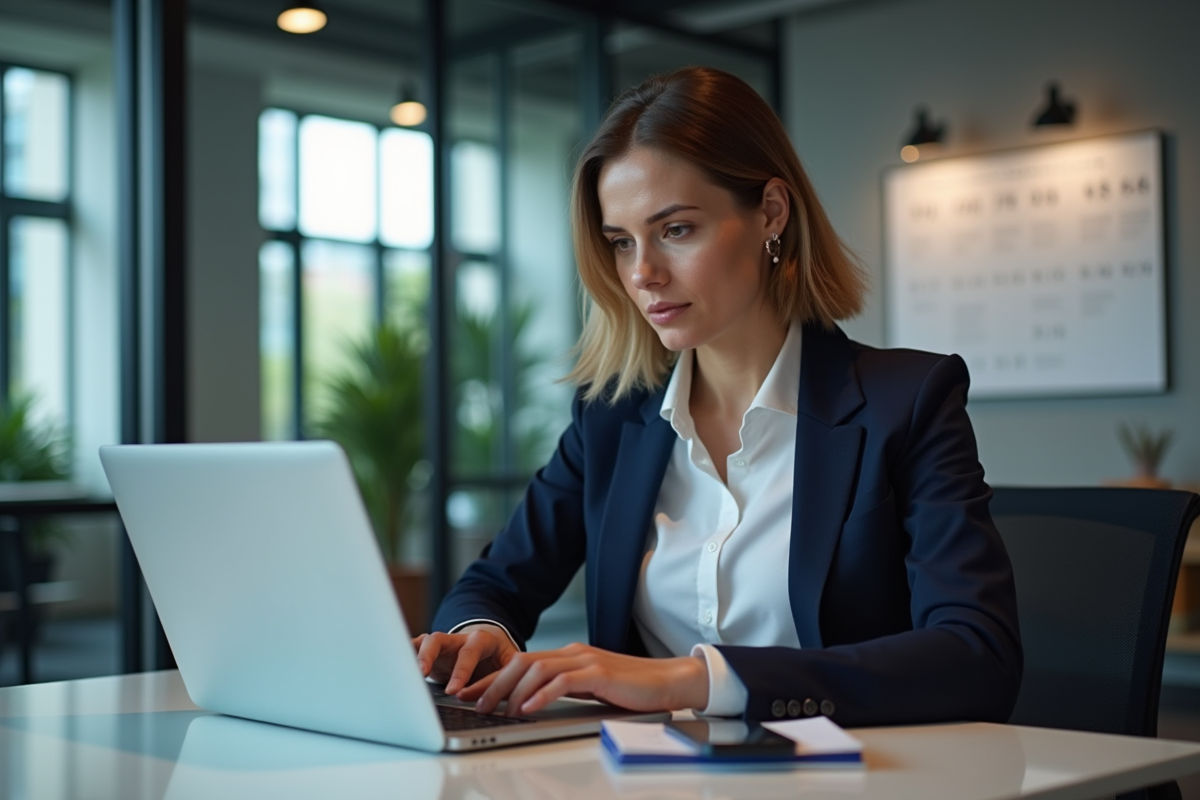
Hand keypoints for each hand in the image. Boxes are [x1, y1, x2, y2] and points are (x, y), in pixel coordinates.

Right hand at [412, 625, 520, 695]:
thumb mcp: (509, 665)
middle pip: (439, 639)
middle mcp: (458, 639)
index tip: (455, 690)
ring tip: (404, 672)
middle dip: (430, 657)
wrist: (488, 647)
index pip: (470, 651)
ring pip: (423, 642)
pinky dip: (403, 656)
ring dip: (413, 656)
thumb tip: (508, 695)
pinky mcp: (429, 651)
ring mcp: (441, 644)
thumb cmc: (498, 659)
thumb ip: (507, 677)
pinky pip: (413, 649)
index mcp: (481, 640)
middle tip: (422, 675)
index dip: (462, 670)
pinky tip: (392, 667)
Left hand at [457, 642, 708, 715]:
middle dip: (494, 683)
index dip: (493, 678)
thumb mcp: (590, 687)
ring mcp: (585, 660)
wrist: (667, 681)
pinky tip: (529, 708)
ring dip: (513, 691)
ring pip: (536, 669)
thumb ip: (565, 688)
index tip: (471, 693)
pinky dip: (541, 695)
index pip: (521, 662)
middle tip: (475, 703)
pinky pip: (562, 681)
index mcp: (568, 655)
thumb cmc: (631, 688)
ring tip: (499, 710)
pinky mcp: (599, 673)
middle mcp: (573, 653)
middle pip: (521, 661)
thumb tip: (532, 703)